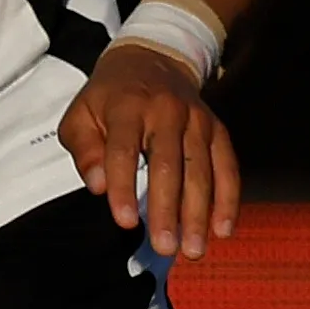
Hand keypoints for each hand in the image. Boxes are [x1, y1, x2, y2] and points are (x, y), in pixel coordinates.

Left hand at [59, 41, 240, 259]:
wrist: (152, 58)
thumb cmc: (109, 98)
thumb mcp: (81, 115)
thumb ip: (84, 149)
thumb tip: (97, 185)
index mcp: (127, 106)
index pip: (124, 151)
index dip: (124, 187)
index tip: (125, 222)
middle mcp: (166, 111)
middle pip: (168, 164)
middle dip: (168, 209)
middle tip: (164, 247)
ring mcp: (196, 119)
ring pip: (201, 169)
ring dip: (199, 213)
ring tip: (193, 250)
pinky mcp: (216, 129)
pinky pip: (226, 165)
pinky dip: (228, 198)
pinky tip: (223, 230)